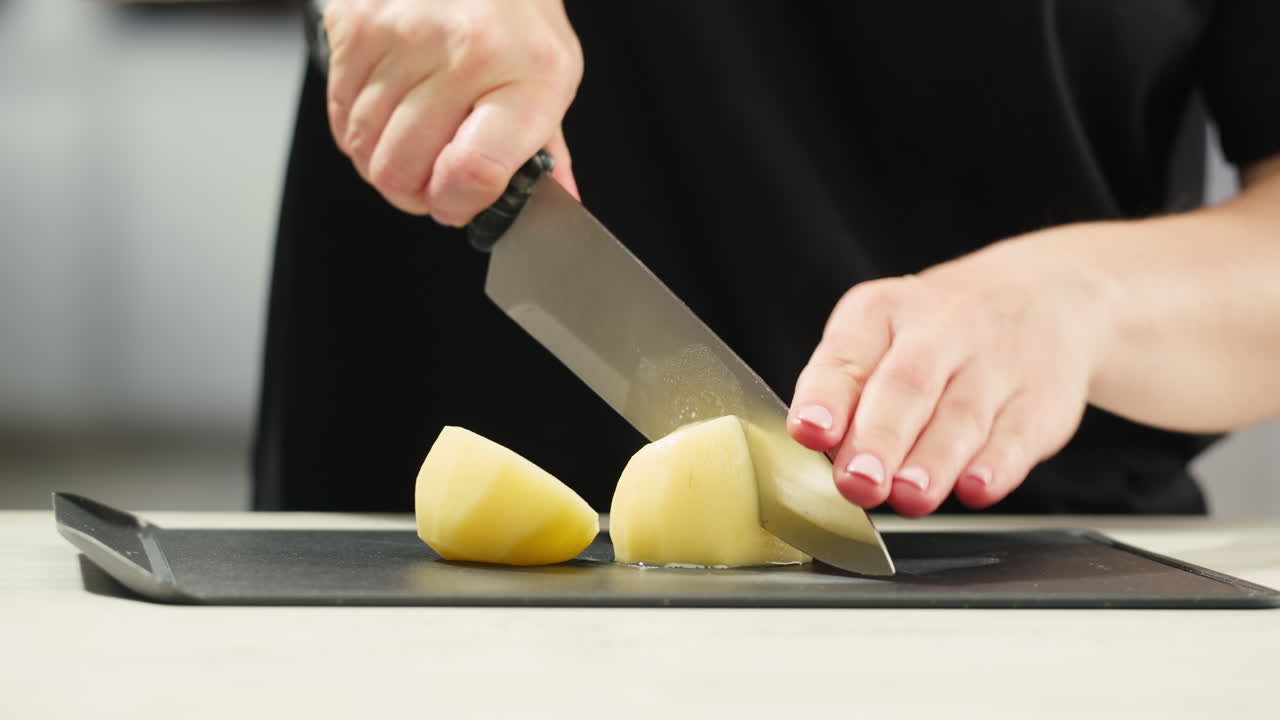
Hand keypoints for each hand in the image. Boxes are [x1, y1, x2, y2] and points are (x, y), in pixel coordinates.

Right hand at [323, 0, 581, 222]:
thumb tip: (558, 206)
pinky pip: (338, 111)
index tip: (455, 204)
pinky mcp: (356, 23)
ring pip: (362, 146)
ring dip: (381, 160)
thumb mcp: (552, 79)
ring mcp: (404, 32)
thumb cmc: (516, 22)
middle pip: (402, 168)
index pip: (474, 170)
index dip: (456, 204)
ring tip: (411, 138)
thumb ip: (546, 151)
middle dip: (411, 191)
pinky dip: (357, 125)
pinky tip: (388, 107)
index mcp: (529, 73)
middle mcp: (465, 49)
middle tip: (429, 178)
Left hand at [787, 236, 1114, 515]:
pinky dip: (997, 465)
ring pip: (962, 415)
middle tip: (859, 481)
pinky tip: (976, 488)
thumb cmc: (936, 333)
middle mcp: (941, 327)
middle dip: (880, 439)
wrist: (1043, 294)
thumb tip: (818, 453)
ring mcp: (997, 361)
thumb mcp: (877, 338)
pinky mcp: (1042, 398)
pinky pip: (1018, 433)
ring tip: (910, 496)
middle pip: (907, 385)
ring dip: (934, 461)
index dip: (825, 397)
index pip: (846, 356)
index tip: (810, 430)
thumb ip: (844, 394)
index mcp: (881, 312)